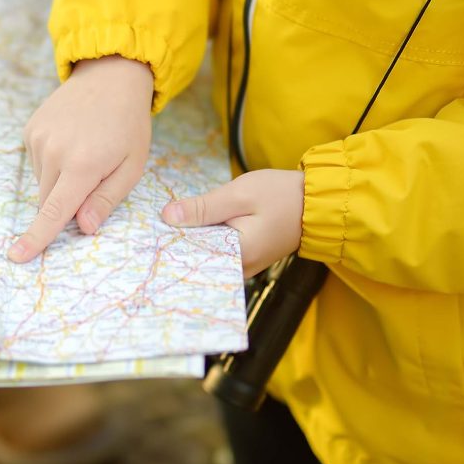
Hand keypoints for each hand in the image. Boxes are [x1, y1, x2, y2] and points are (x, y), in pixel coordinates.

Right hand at [8, 56, 154, 261]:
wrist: (110, 75)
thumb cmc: (128, 126)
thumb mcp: (132, 166)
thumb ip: (106, 199)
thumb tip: (83, 227)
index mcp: (82, 165)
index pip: (54, 212)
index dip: (36, 238)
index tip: (17, 257)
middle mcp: (54, 151)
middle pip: (49, 200)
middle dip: (67, 201)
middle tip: (95, 175)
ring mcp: (38, 138)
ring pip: (42, 182)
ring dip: (60, 180)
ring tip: (86, 150)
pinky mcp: (30, 129)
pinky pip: (37, 163)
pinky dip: (52, 162)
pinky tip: (71, 141)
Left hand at [163, 169, 304, 277]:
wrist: (317, 203)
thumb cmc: (281, 195)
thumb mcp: (239, 194)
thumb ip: (203, 207)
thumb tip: (167, 216)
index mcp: (236, 255)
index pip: (190, 257)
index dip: (167, 243)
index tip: (146, 233)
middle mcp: (239, 269)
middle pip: (196, 259)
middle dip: (176, 242)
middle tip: (149, 229)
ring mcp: (244, 266)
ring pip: (206, 256)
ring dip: (190, 241)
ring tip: (165, 228)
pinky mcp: (246, 258)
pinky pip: (218, 253)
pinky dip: (205, 241)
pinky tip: (191, 228)